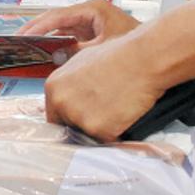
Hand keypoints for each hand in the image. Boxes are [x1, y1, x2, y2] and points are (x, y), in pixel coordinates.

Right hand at [16, 0, 139, 47]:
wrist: (162, 51)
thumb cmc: (140, 43)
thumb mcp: (105, 48)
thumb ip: (79, 52)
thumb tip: (55, 57)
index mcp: (92, 8)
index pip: (58, 15)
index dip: (39, 26)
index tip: (24, 35)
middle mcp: (88, 13)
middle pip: (56, 20)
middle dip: (37, 29)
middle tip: (18, 40)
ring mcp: (90, 23)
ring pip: (61, 29)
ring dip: (46, 38)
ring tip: (27, 47)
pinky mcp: (92, 34)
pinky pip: (69, 39)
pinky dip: (58, 46)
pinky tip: (46, 55)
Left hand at [43, 30, 166, 141]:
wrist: (141, 59)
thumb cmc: (116, 56)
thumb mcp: (81, 62)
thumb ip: (68, 83)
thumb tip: (67, 95)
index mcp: (53, 87)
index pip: (54, 115)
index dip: (69, 118)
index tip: (81, 117)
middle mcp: (62, 103)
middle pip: (69, 127)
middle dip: (84, 124)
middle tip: (104, 111)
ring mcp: (80, 118)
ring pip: (88, 135)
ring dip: (101, 128)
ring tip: (116, 108)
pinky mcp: (100, 130)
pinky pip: (107, 139)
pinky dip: (116, 132)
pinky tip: (123, 114)